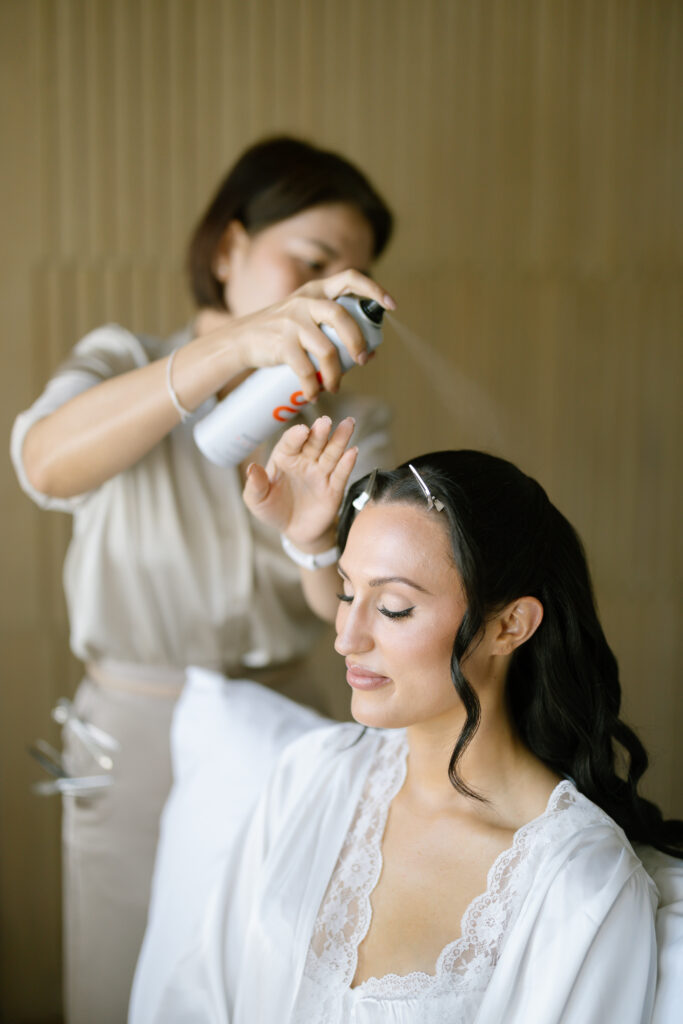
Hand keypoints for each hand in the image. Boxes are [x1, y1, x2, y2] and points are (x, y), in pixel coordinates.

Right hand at [225, 270, 395, 401]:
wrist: (242, 339)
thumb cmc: (283, 332)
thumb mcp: (308, 321)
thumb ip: (336, 331)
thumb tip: (372, 352)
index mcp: (317, 291)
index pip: (350, 278)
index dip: (374, 289)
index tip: (392, 306)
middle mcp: (305, 301)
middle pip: (342, 317)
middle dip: (358, 342)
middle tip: (363, 361)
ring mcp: (292, 321)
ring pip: (326, 349)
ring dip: (335, 374)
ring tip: (334, 387)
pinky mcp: (280, 343)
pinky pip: (304, 369)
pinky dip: (312, 386)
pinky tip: (313, 395)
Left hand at [242, 416, 357, 549]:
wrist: (294, 532)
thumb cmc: (273, 510)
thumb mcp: (257, 501)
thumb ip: (255, 485)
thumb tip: (251, 469)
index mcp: (285, 458)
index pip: (290, 442)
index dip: (296, 436)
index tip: (302, 431)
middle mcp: (305, 461)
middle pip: (314, 443)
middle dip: (320, 432)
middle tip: (325, 421)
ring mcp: (320, 474)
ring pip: (332, 453)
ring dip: (340, 439)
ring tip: (348, 424)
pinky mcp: (333, 489)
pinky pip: (340, 474)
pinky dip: (347, 463)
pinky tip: (353, 452)